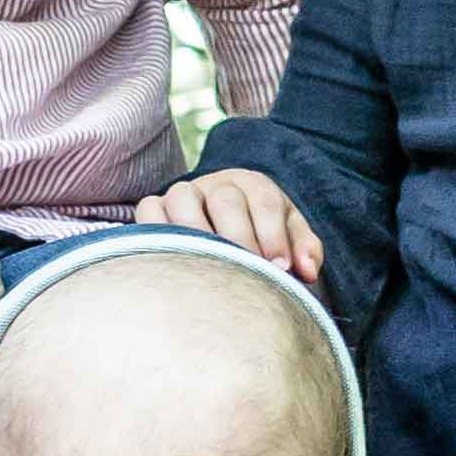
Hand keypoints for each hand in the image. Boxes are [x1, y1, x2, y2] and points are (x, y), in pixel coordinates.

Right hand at [136, 166, 327, 281]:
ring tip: (210, 268)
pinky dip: (156, 229)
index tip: (281, 268)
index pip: (265, 202)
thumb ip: (305, 251)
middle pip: (226, 200)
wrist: (225, 233)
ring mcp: (183, 194)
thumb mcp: (287, 239)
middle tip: (249, 271)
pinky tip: (174, 262)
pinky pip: (149, 211)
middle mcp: (217, 184)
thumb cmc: (262, 240)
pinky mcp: (155, 208)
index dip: (274, 235)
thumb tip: (306, 271)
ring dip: (197, 233)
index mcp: (254, 186)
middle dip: (240, 238)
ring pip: (182, 199)